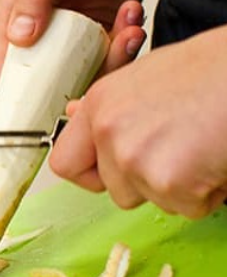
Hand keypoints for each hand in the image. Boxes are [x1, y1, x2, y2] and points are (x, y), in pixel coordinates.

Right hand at [0, 0, 156, 86]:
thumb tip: (18, 36)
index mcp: (13, 14)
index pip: (5, 68)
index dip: (19, 92)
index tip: (42, 103)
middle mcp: (39, 31)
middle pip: (46, 81)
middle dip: (77, 79)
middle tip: (103, 59)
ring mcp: (70, 37)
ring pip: (83, 75)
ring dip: (112, 59)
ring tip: (128, 27)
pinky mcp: (100, 36)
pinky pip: (111, 59)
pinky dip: (126, 47)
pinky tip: (132, 17)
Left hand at [50, 26, 226, 217]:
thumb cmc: (214, 69)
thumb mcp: (148, 75)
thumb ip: (111, 106)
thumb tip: (76, 114)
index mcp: (100, 105)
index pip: (65, 164)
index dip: (92, 174)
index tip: (111, 171)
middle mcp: (109, 133)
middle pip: (116, 190)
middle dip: (149, 181)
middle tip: (182, 147)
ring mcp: (136, 160)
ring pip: (154, 201)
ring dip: (181, 186)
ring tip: (203, 145)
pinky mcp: (170, 183)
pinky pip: (188, 207)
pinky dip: (209, 192)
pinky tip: (218, 155)